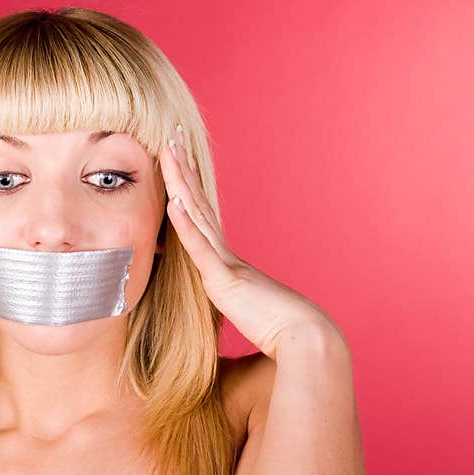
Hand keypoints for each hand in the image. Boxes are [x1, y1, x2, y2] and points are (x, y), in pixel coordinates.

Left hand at [159, 125, 345, 358]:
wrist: (306, 337)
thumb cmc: (278, 327)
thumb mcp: (244, 310)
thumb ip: (233, 300)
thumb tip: (227, 301)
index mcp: (226, 260)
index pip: (201, 216)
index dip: (188, 187)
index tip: (178, 160)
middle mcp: (224, 253)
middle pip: (197, 203)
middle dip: (182, 170)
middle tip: (170, 136)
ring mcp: (224, 262)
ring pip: (196, 214)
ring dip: (180, 183)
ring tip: (168, 151)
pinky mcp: (224, 279)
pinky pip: (201, 249)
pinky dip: (186, 225)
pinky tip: (173, 203)